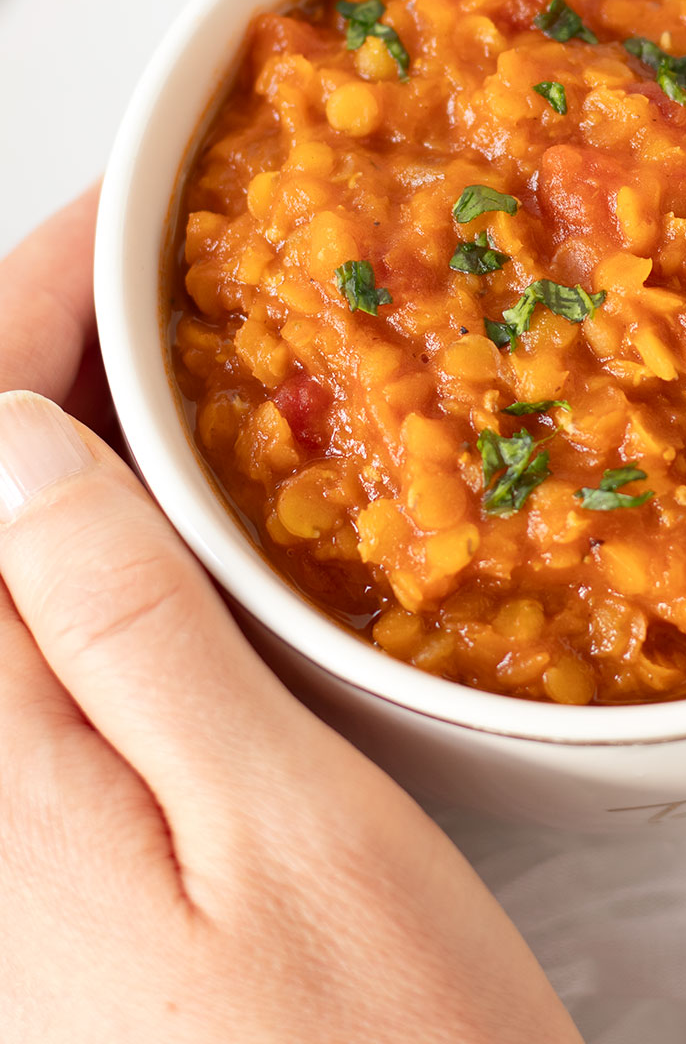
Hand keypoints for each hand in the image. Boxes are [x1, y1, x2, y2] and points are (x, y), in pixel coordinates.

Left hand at [0, 191, 581, 1043]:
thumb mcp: (275, 826)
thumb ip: (119, 629)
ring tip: (168, 342)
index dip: (27, 314)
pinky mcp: (44, 844)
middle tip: (153, 261)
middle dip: (36, 352)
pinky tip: (167, 496)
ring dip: (64, 430)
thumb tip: (14, 443)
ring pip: (0, 559)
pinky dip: (90, 527)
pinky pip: (33, 631)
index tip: (128, 222)